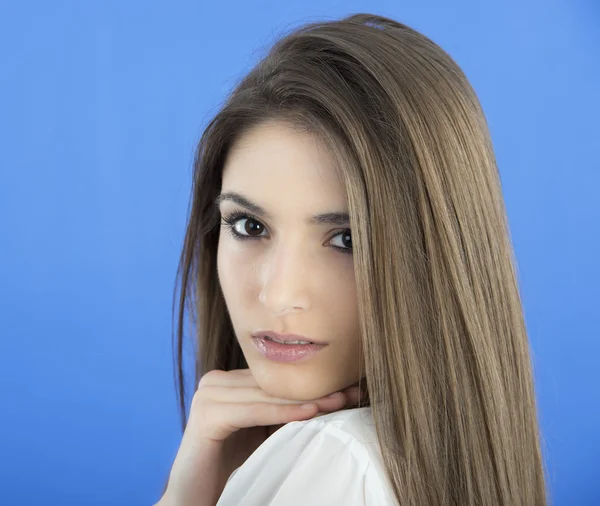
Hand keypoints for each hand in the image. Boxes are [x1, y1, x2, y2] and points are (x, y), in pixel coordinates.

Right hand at [158, 368, 364, 505]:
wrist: (195, 498)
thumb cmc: (234, 468)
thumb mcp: (266, 433)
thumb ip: (286, 413)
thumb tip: (333, 397)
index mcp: (229, 382)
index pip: (278, 378)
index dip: (314, 383)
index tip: (350, 386)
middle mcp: (216, 381)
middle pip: (275, 384)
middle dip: (316, 390)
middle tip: (352, 392)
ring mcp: (208, 394)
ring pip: (267, 395)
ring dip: (307, 399)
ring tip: (340, 401)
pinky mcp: (207, 415)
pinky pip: (254, 411)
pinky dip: (283, 413)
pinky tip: (311, 413)